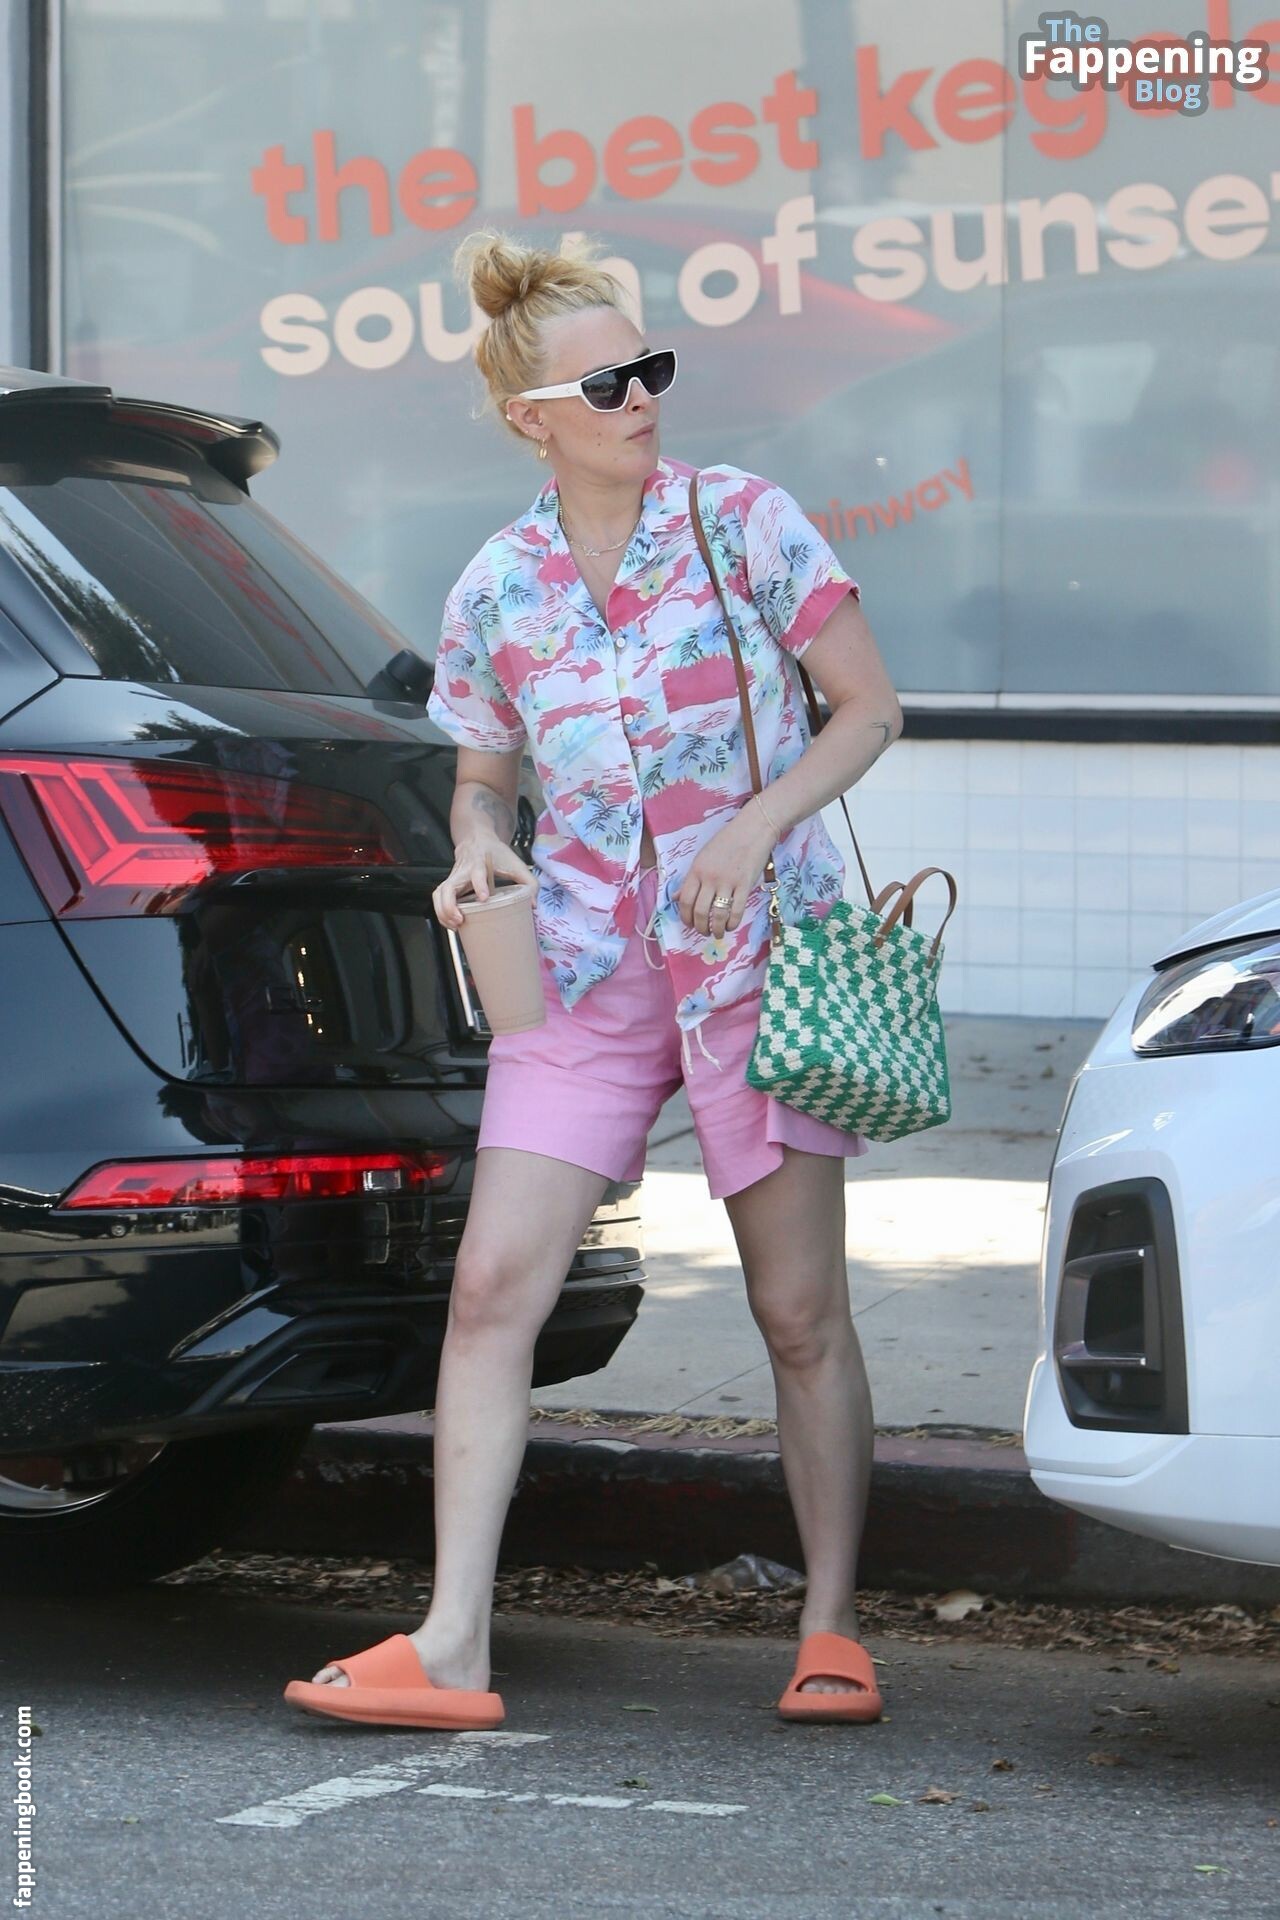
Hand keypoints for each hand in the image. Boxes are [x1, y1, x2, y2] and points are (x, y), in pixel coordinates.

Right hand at [432, 833, 535, 930]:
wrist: (476, 840)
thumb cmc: (496, 853)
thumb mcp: (515, 863)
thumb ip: (529, 882)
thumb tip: (533, 905)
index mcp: (479, 863)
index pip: (477, 873)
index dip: (479, 885)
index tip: (484, 898)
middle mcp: (462, 871)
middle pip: (447, 888)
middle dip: (449, 906)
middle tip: (460, 920)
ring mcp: (452, 878)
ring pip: (438, 895)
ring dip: (442, 912)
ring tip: (455, 926)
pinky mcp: (449, 884)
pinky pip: (438, 899)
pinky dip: (441, 913)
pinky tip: (452, 924)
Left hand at [676, 801, 777, 937]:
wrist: (752, 830)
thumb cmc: (726, 843)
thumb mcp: (702, 858)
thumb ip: (690, 879)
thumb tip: (676, 898)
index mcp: (696, 870)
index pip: (685, 900)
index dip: (685, 917)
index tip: (689, 923)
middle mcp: (710, 878)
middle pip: (700, 912)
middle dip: (700, 927)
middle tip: (703, 931)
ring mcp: (728, 882)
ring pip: (717, 915)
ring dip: (715, 929)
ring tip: (716, 933)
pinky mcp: (745, 886)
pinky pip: (736, 911)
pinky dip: (732, 924)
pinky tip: (730, 926)